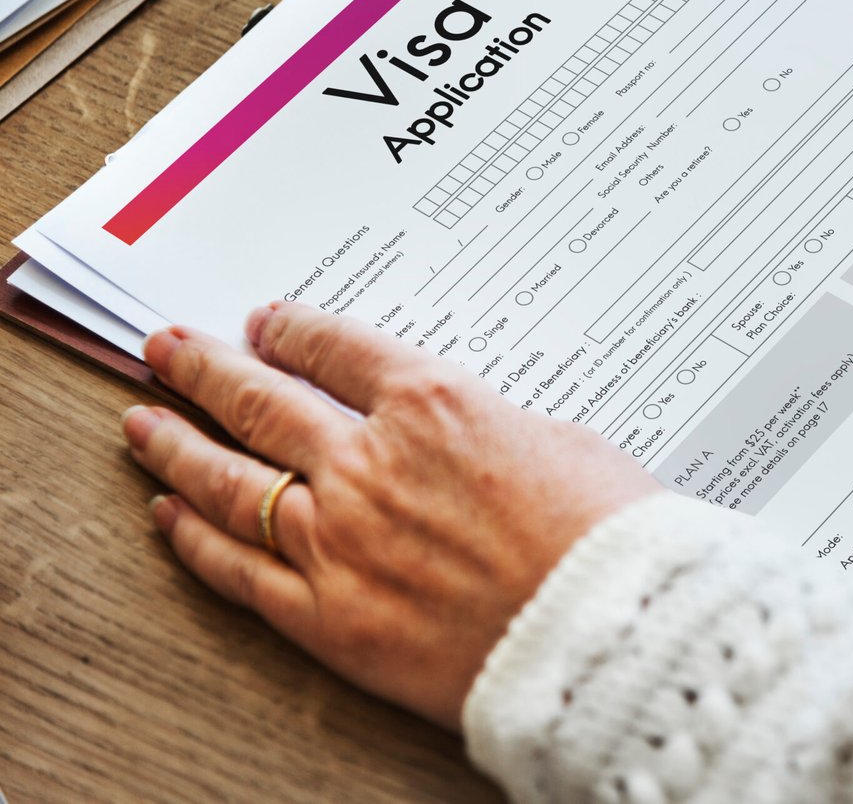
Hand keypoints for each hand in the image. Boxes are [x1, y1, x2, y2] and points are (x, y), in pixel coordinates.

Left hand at [122, 302, 659, 729]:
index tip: (266, 324)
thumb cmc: (606, 534)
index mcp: (432, 404)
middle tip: (167, 350)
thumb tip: (459, 434)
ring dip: (177, 445)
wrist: (607, 631)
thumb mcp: (561, 441)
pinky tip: (169, 517)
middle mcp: (369, 462)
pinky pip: (241, 571)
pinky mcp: (329, 617)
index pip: (336, 349)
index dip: (292, 330)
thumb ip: (489, 427)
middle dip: (206, 370)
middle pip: (262, 401)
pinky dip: (196, 540)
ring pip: (231, 480)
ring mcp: (339, 540)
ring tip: (142, 424)